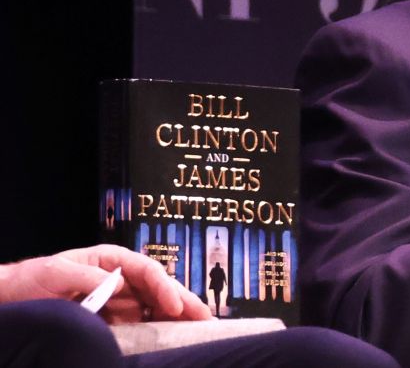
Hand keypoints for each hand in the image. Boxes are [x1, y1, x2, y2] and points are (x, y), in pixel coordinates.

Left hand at [0, 244, 211, 323]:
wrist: (12, 300)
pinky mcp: (113, 320)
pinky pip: (142, 322)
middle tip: (204, 317)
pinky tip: (174, 335)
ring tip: (199, 326)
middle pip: (159, 287)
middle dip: (183, 300)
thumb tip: (120, 283)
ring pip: (156, 305)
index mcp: (110, 260)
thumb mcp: (55, 272)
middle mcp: (120, 279)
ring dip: (177, 315)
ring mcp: (119, 300)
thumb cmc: (30, 281)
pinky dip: (160, 328)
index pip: (146, 270)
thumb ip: (88, 275)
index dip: (164, 287)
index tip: (173, 307)